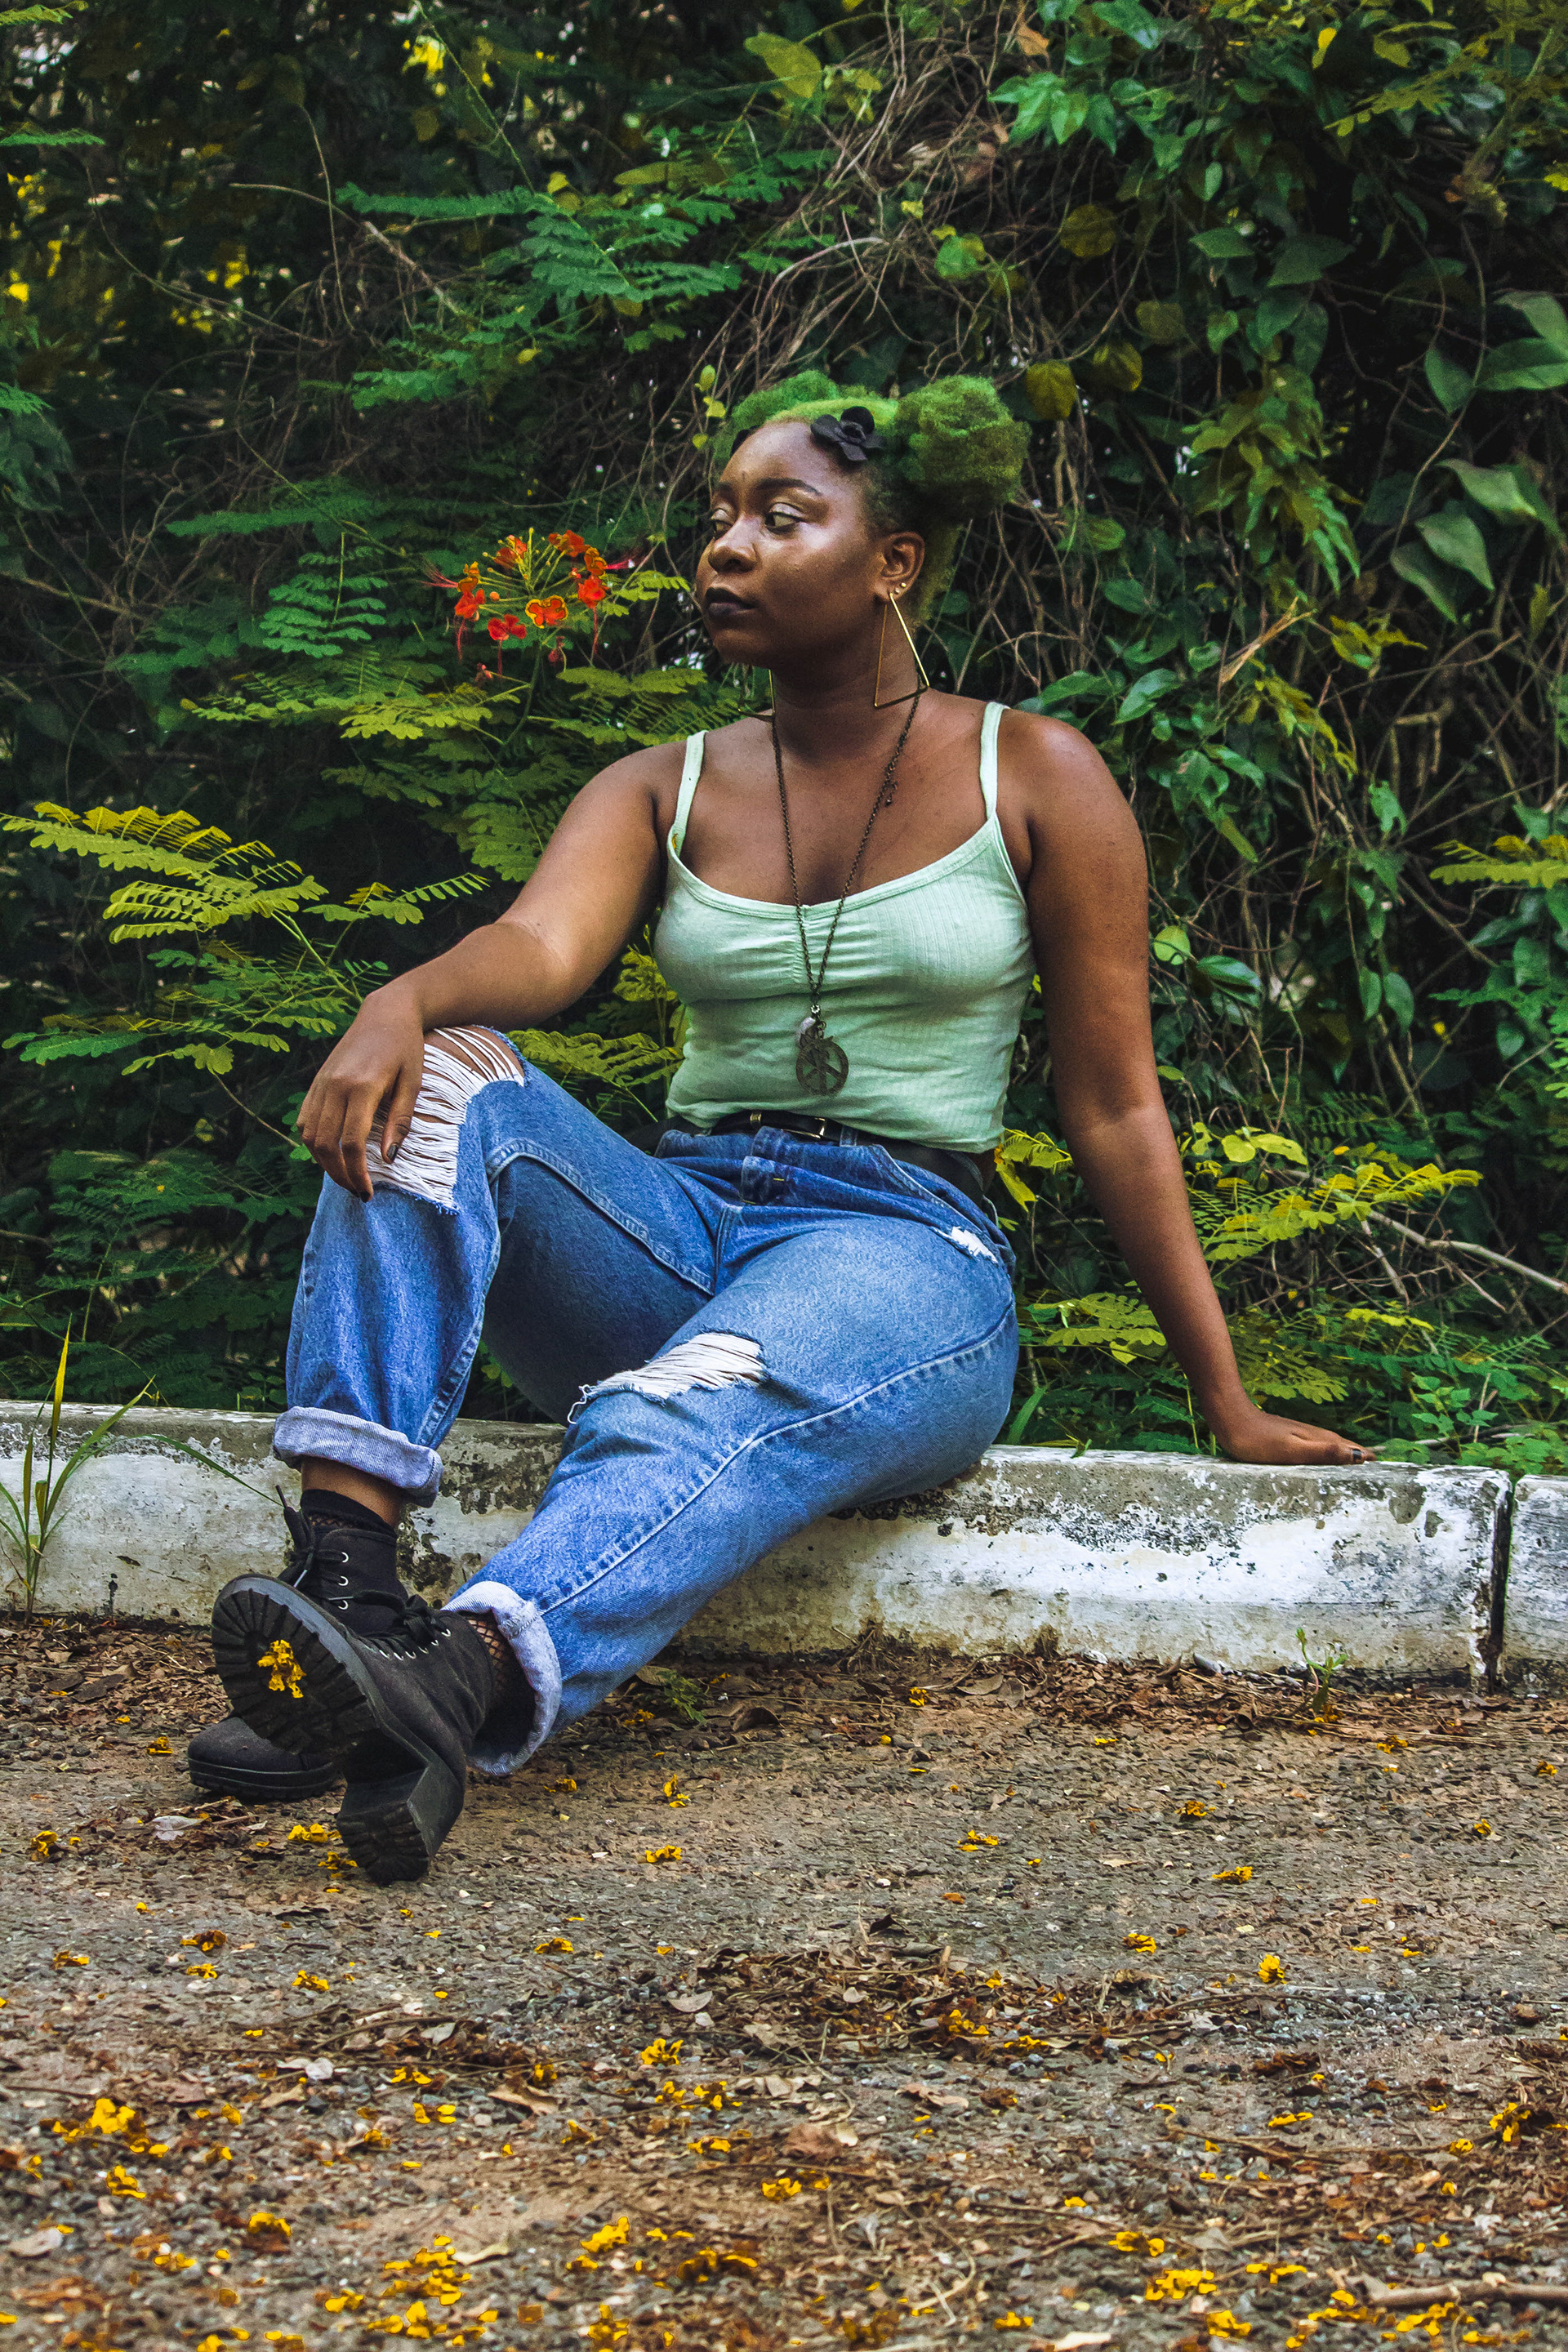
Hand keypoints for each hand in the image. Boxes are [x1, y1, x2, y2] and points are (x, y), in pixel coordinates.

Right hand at [297, 991, 425, 1199]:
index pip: (350, 1143)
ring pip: (310, 1135)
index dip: (357, 1173)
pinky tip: (331, 1153)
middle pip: (325, 1144)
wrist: (386, 1013)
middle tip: (357, 1192)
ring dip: (323, 1162)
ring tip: (345, 1176)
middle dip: (339, 1175)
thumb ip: (400, 1121)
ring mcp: (321, 1083)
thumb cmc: (407, 1048)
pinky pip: (305, 1120)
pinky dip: (314, 1142)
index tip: (368, 1193)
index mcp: (361, 1087)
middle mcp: (335, 1086)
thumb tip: (388, 1159)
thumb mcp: (413, 1083)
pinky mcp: (316, 1082)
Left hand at [1209, 1400, 1375, 1467]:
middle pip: (1349, 1451)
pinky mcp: (1293, 1440)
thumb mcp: (1291, 1451)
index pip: (1357, 1453)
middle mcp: (1318, 1436)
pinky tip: (1327, 1467)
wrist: (1230, 1419)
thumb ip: (1323, 1453)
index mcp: (1322, 1440)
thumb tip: (1358, 1456)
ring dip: (1350, 1462)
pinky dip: (1331, 1460)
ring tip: (1364, 1477)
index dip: (1373, 1465)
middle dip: (1366, 1465)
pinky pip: (1320, 1451)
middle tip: (1385, 1483)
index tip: (1393, 1481)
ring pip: (1335, 1450)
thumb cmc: (1257, 1439)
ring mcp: (1305, 1437)